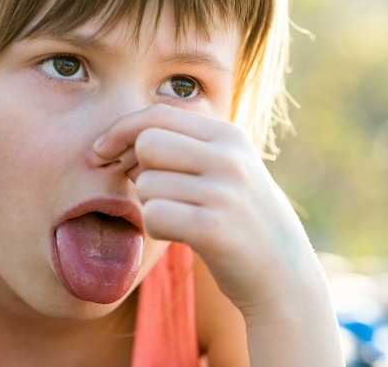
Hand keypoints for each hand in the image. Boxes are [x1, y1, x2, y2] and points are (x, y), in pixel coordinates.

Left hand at [93, 104, 318, 317]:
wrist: (283, 274)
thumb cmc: (241, 218)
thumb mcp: (226, 169)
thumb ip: (183, 147)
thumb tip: (121, 140)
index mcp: (230, 136)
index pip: (158, 113)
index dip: (122, 129)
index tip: (103, 149)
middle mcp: (230, 157)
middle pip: (148, 143)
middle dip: (139, 169)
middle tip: (157, 191)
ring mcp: (225, 192)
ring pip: (147, 184)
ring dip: (152, 205)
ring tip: (183, 217)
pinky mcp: (214, 229)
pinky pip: (154, 216)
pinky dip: (158, 228)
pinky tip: (183, 234)